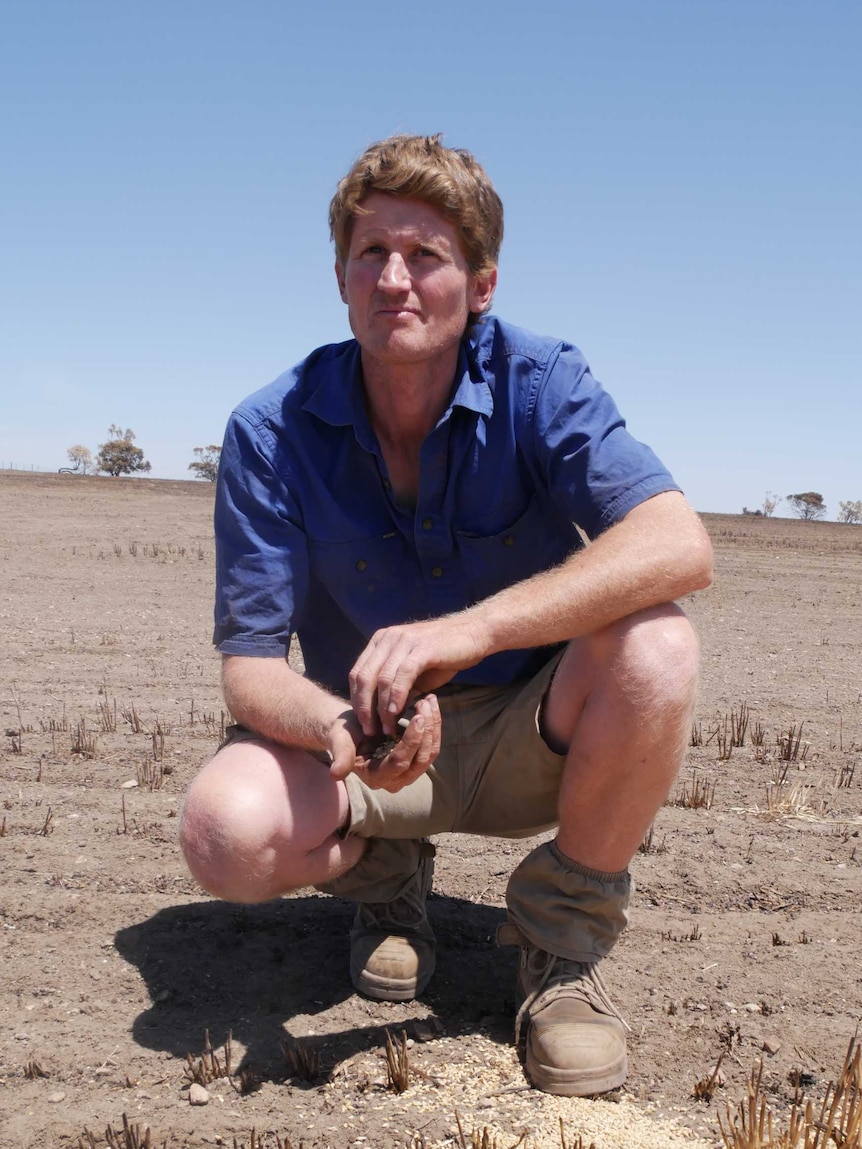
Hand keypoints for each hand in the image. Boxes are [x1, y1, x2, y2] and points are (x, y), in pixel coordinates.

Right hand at [327, 694, 441, 792]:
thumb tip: (335, 774)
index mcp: (376, 778)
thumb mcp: (339, 740)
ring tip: (429, 700)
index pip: (400, 762)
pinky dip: (434, 724)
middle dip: (427, 730)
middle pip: (420, 759)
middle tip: (425, 702)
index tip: (418, 716)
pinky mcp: (416, 759)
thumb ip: (340, 755)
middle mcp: (395, 780)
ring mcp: (408, 771)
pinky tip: (431, 705)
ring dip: (433, 725)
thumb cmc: (344, 733)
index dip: (411, 741)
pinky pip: (431, 745)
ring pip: (430, 752)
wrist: (352, 728)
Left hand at [349, 615, 485, 736]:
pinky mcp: (420, 648)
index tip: (363, 723)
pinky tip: (397, 713)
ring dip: (381, 708)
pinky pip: (402, 676)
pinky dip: (397, 697)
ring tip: (386, 727)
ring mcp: (403, 641)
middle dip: (364, 708)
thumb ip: (397, 687)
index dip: (357, 701)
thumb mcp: (415, 671)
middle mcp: (388, 638)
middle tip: (369, 730)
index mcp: (381, 641)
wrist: (473, 635)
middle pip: (364, 677)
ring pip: (382, 679)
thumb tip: (384, 713)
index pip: (357, 674)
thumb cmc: (444, 655)